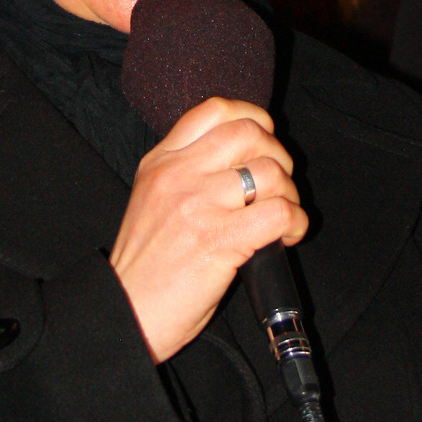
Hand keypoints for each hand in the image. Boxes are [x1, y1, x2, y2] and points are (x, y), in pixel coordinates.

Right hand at [109, 96, 307, 363]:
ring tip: (282, 215)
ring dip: (289, 193)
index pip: (214, 110)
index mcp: (161, 162)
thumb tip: (241, 162)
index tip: (264, 138)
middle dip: (277, 154)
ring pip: (269, 172)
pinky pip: (278, 213)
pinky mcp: (219, 239)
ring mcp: (199, 204)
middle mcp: (179, 175)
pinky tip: (287, 235)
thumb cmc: (144, 267)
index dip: (252, 117)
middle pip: (249, 133)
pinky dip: (294, 222)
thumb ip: (186, 173)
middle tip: (278, 183)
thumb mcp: (152, 199)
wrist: (127, 311)